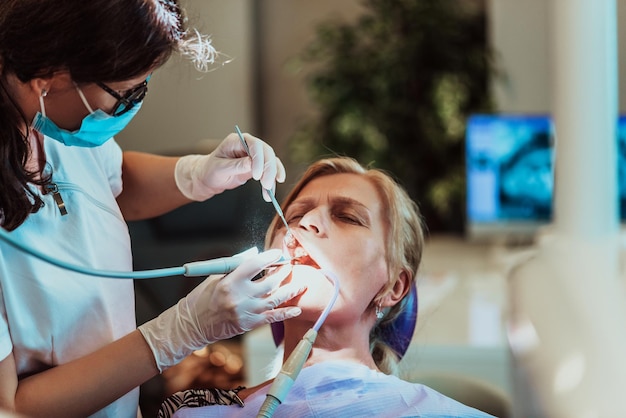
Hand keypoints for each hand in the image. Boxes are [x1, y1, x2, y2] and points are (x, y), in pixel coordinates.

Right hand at [138, 249, 303, 371]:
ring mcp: (246, 312)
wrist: (192, 326)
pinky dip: (286, 313)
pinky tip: (297, 308)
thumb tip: (256, 254)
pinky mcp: (249, 324)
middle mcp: (240, 298)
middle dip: (283, 271)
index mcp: (229, 282)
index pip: (256, 265)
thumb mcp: (215, 277)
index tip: (278, 253)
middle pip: (270, 282)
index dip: (270, 257)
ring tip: (301, 282)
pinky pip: (272, 318)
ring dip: (290, 290)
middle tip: (289, 265)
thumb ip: (237, 266)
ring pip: (276, 299)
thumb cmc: (201, 299)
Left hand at [174, 132, 285, 201]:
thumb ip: (235, 166)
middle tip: (266, 185)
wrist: (208, 177)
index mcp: (236, 141)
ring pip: (271, 162)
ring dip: (273, 177)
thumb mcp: (219, 169)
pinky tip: (270, 193)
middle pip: (267, 153)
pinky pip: (269, 172)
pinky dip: (272, 182)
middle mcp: (248, 145)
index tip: (256, 175)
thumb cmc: (209, 170)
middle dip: (269, 169)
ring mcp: (254, 156)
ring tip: (269, 193)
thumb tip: (251, 164)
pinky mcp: (258, 166)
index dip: (259, 159)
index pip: (254, 144)